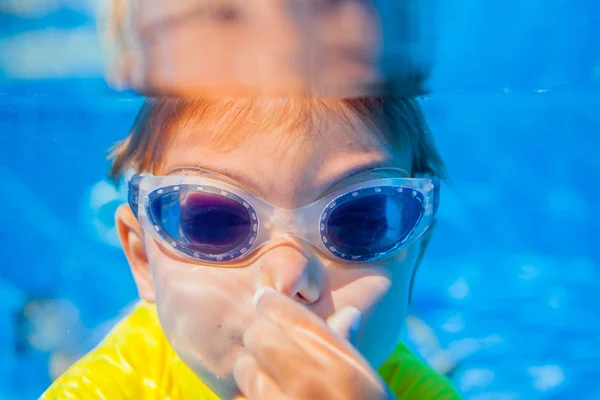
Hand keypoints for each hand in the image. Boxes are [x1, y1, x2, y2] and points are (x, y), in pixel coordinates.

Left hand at [233, 287, 394, 399]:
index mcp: (340, 367)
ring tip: (270, 379)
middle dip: (261, 336)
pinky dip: (250, 397)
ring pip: (244, 368)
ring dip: (252, 370)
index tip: (264, 299)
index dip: (272, 302)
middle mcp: (308, 385)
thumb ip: (347, 348)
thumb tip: (349, 313)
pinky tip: (266, 399)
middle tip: (268, 343)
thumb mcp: (366, 384)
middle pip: (260, 335)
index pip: (291, 316)